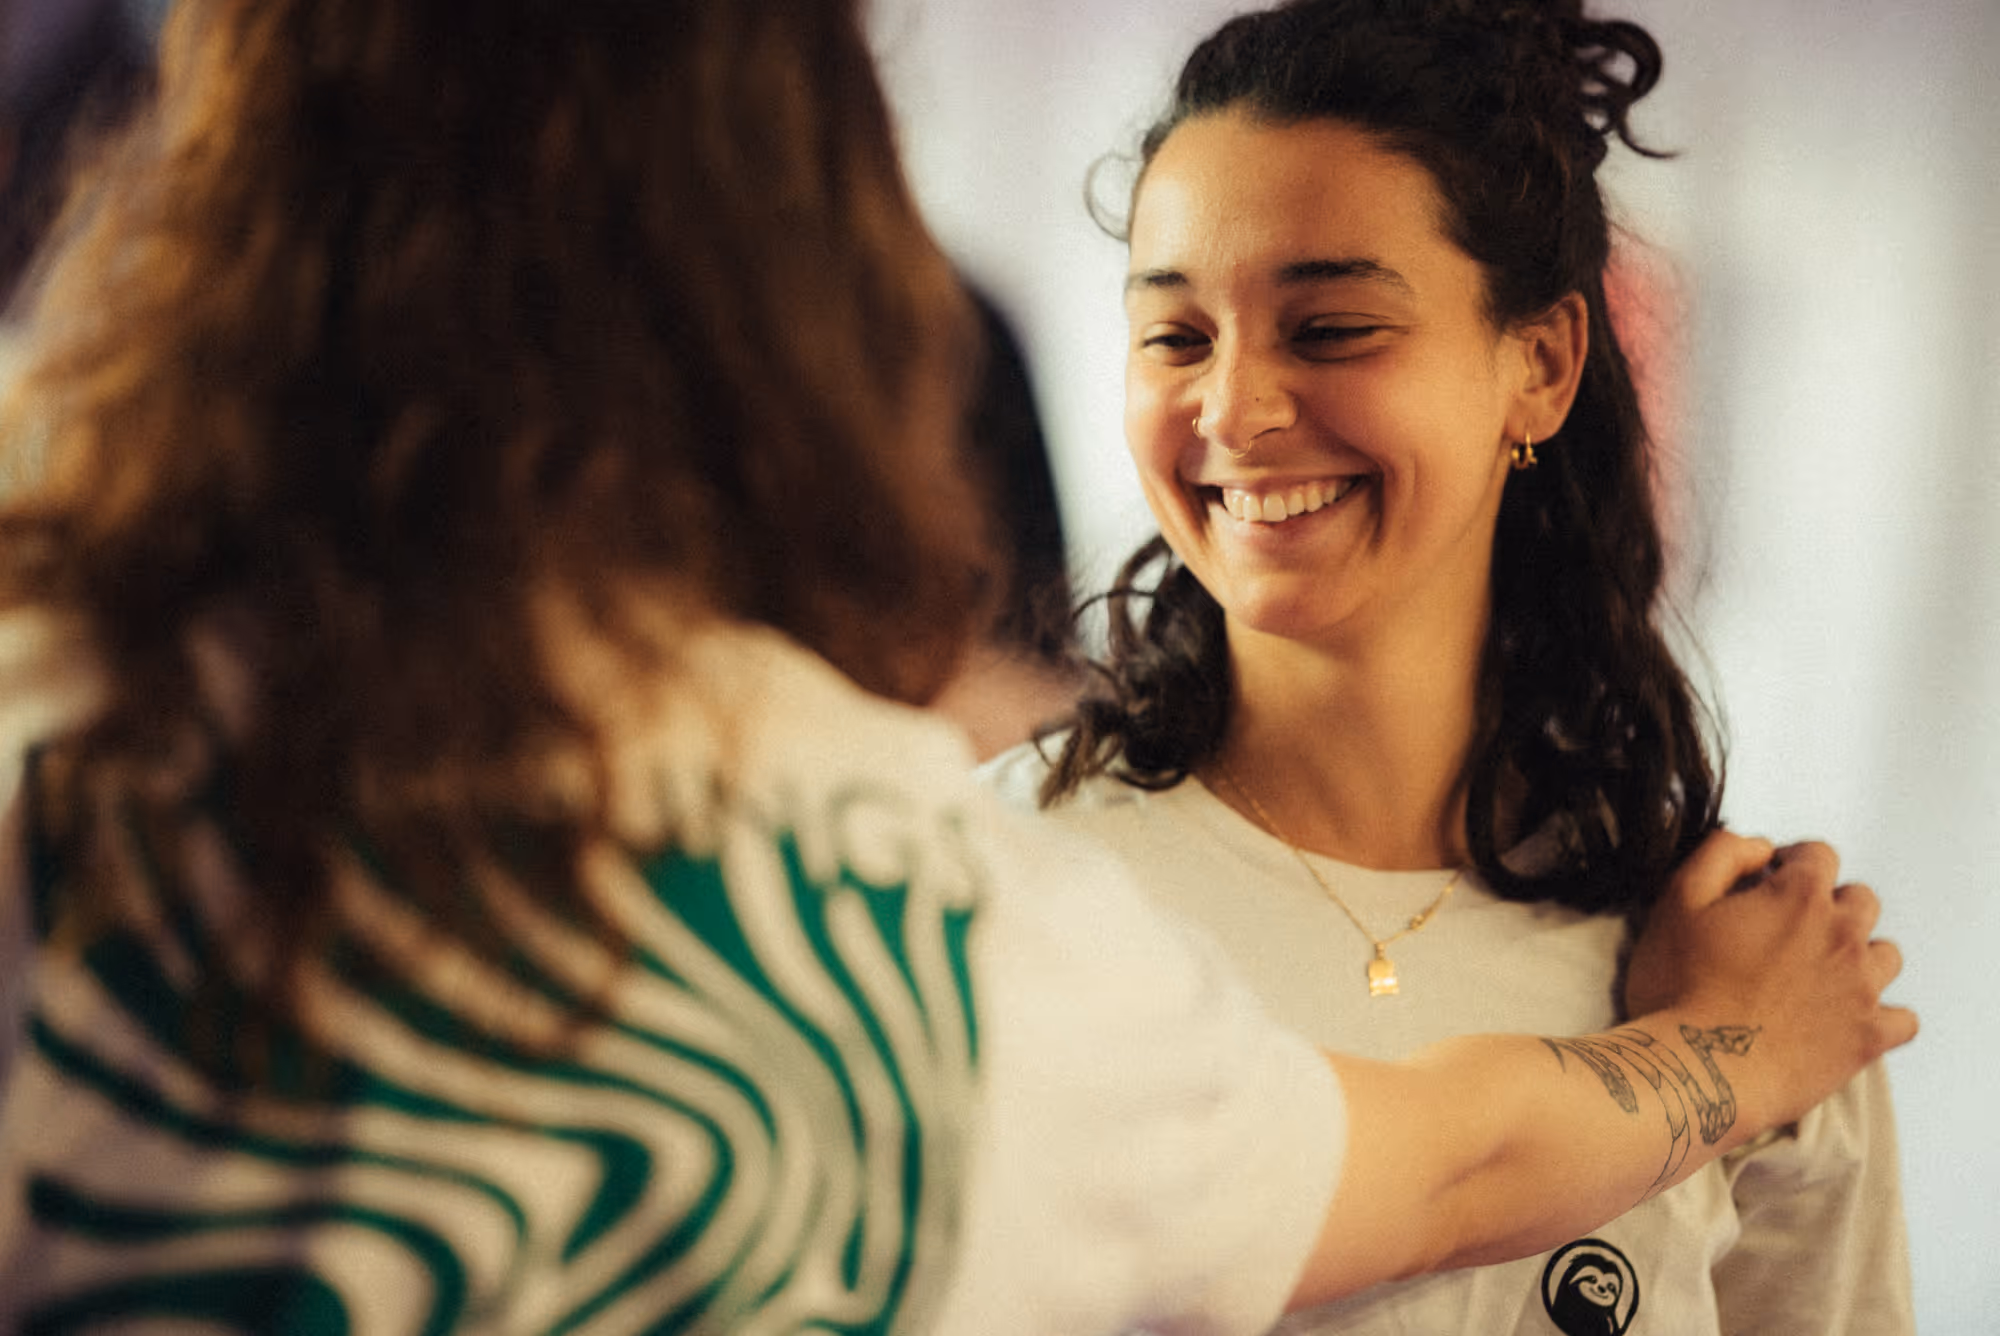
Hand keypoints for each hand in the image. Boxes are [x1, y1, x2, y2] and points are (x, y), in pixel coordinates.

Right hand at [1625, 830, 1915, 1134]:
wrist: (1697, 1069)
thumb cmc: (1678, 986)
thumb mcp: (1677, 900)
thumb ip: (1721, 854)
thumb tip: (1760, 846)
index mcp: (1799, 897)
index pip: (1819, 855)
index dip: (1790, 863)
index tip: (1766, 883)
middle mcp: (1843, 936)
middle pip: (1860, 900)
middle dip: (1828, 905)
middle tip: (1787, 932)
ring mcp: (1863, 988)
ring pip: (1885, 955)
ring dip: (1858, 956)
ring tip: (1817, 975)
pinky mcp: (1869, 1037)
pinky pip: (1902, 1019)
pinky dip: (1881, 1014)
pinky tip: (1846, 1017)